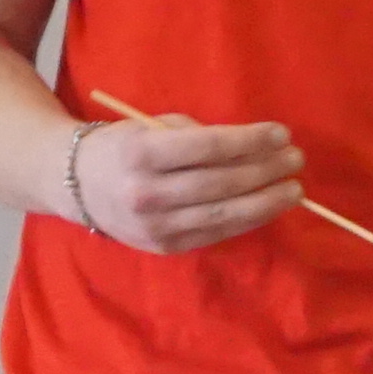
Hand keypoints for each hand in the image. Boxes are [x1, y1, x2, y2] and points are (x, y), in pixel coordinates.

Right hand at [71, 111, 301, 253]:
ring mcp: (155, 225)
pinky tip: (267, 206)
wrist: (76, 185)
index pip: (208, 147)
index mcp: (141, 154)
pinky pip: (214, 233)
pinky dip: (245, 219)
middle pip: (221, 183)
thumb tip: (253, 147)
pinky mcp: (165, 246)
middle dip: (265, 171)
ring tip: (293, 189)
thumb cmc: (123, 146)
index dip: (250, 141)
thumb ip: (196, 134)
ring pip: (223, 214)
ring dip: (266, 202)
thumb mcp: (150, 127)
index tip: (282, 134)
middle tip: (296, 160)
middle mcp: (146, 193)